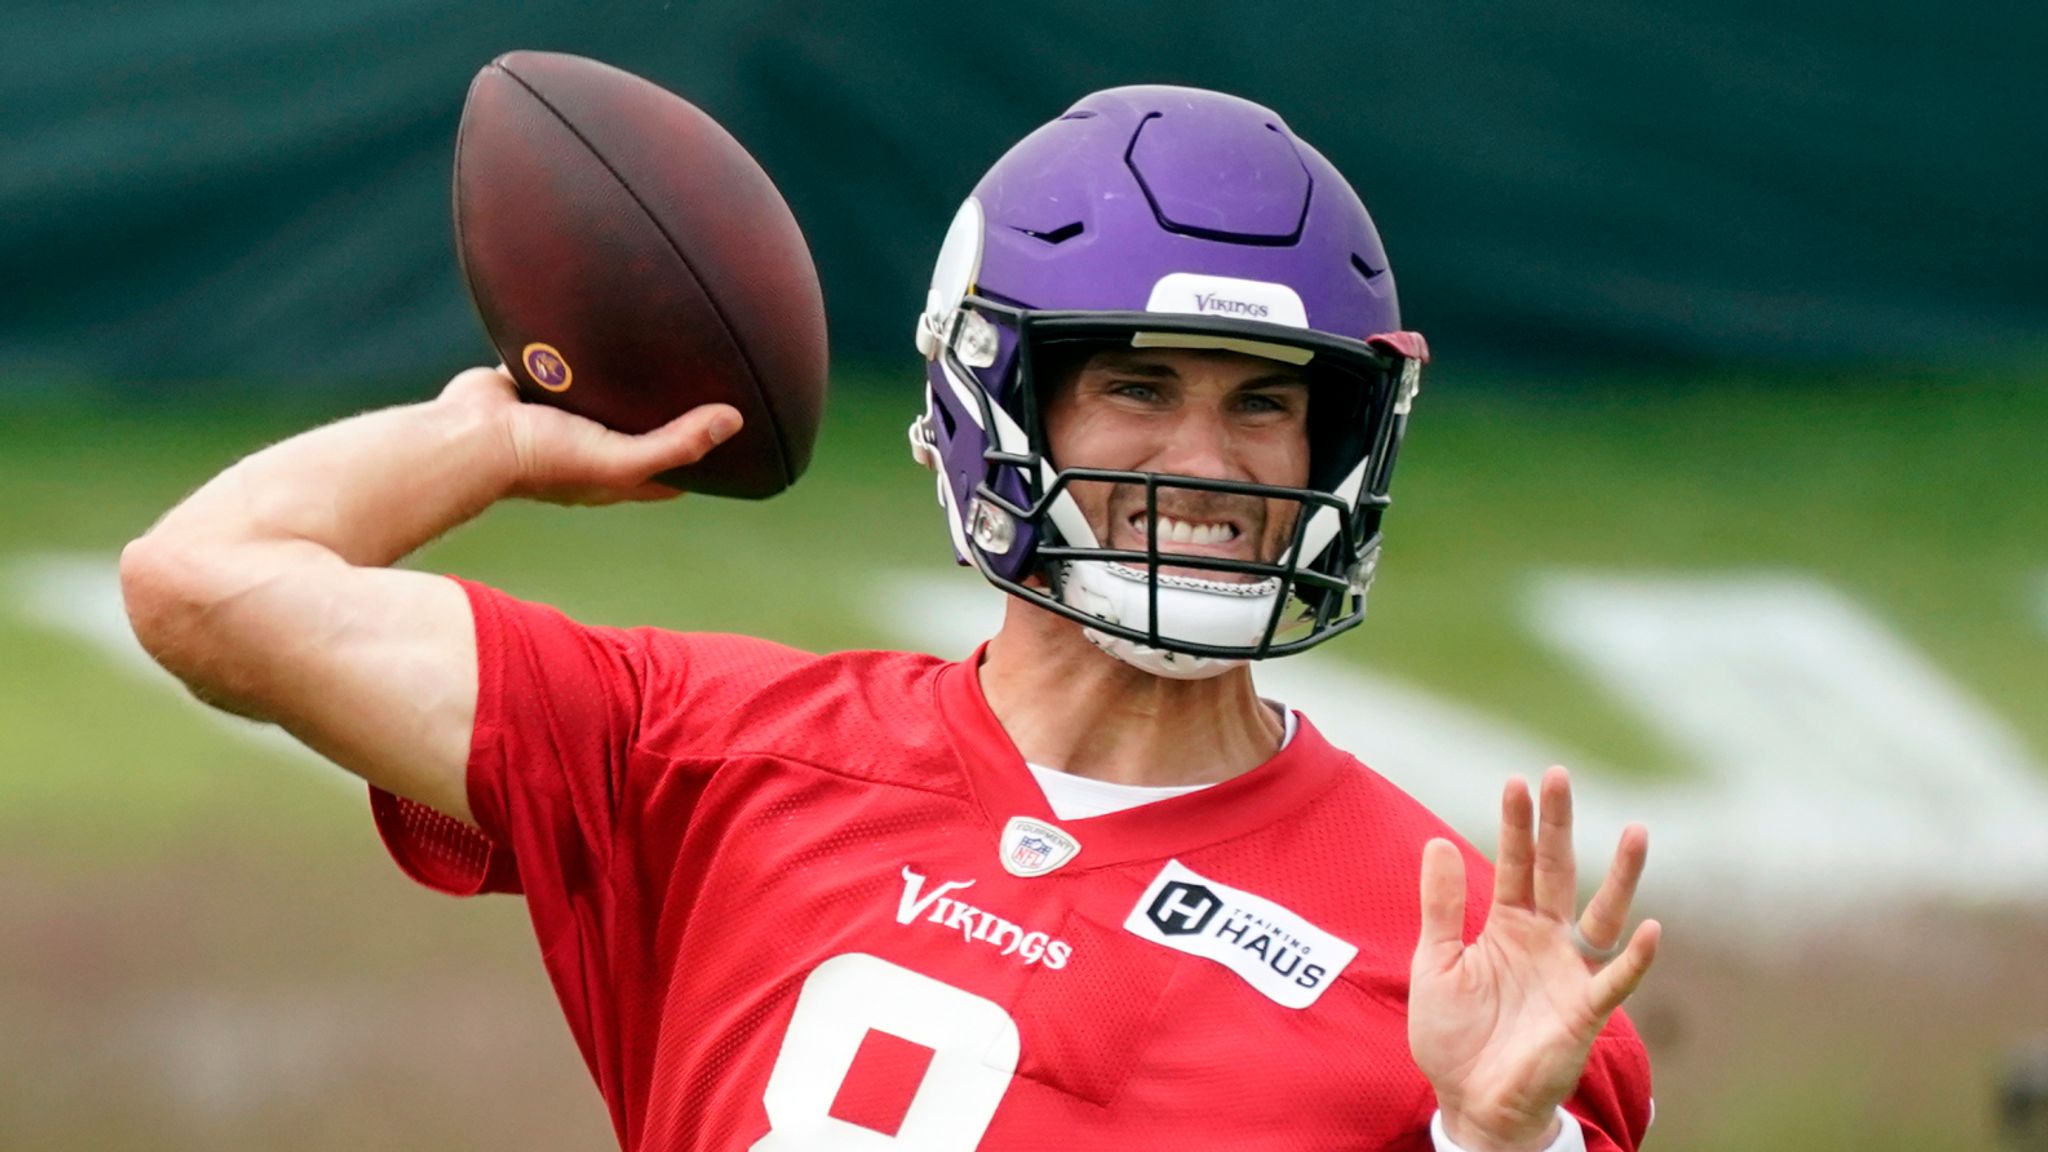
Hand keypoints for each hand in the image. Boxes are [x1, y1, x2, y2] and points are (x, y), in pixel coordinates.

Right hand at [439, 366, 743, 505]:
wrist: (470, 434)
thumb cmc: (542, 460)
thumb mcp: (621, 460)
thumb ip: (675, 443)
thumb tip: (733, 420)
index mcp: (615, 473)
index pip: (672, 469)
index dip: (703, 456)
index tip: (733, 429)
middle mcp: (591, 446)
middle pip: (641, 426)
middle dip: (668, 409)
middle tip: (706, 375)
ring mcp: (563, 414)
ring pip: (605, 391)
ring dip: (626, 374)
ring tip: (662, 339)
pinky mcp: (536, 382)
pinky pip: (565, 359)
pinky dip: (582, 345)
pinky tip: (605, 319)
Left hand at [1408, 767, 1658, 1151]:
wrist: (1471, 1102)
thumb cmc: (1454, 1037)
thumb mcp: (1435, 963)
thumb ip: (1442, 907)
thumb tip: (1437, 842)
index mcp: (1507, 926)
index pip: (1515, 864)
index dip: (1516, 825)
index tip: (1517, 780)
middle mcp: (1544, 940)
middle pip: (1556, 872)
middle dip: (1558, 826)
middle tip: (1559, 776)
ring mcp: (1568, 972)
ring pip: (1602, 914)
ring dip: (1621, 876)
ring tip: (1637, 831)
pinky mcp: (1584, 1011)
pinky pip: (1616, 980)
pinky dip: (1635, 958)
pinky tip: (1654, 929)